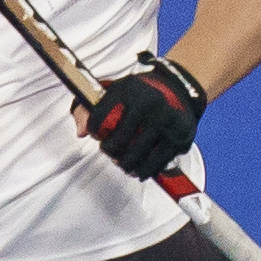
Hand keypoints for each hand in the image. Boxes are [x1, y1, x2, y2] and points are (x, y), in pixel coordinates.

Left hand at [77, 53, 207, 180]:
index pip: (100, 120)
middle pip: (118, 142)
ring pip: (136, 157)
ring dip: (126, 165)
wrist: (179, 88)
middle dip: (110, 151)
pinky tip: (138, 171)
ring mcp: (166, 122)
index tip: (99, 135)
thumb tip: (80, 132)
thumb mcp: (115, 90)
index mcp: (128, 90)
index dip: (95, 132)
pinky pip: (156, 164)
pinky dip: (144, 171)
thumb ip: (90, 107)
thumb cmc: (141, 93)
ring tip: (124, 164)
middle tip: (111, 152)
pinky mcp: (179, 137)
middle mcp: (149, 104)